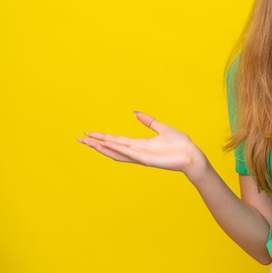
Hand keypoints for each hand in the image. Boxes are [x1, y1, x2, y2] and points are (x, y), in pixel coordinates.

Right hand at [78, 111, 208, 177]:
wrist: (191, 155)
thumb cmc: (180, 144)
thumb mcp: (161, 128)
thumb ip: (148, 121)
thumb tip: (135, 113)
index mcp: (139, 144)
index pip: (116, 140)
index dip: (102, 137)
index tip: (89, 133)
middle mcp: (137, 151)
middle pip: (112, 147)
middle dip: (96, 143)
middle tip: (80, 139)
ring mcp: (140, 156)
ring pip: (117, 152)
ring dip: (102, 147)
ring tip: (89, 142)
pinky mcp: (147, 159)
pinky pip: (129, 154)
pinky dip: (117, 149)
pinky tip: (106, 144)